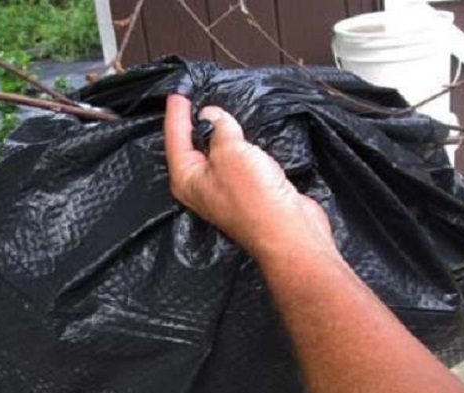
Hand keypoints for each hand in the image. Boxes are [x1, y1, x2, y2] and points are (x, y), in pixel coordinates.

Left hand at [164, 95, 336, 263]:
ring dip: (218, 131)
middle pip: (192, 146)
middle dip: (192, 121)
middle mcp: (201, 186)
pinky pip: (236, 159)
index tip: (177, 91)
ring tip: (216, 107)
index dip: (176, 113)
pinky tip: (242, 131)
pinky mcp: (247, 190)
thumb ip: (219, 129)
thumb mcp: (231, 152)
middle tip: (192, 95)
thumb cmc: (254, 195)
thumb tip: (210, 114)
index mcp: (186, 179)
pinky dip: (238, 143)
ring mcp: (224, 189)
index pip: (175, 138)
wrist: (288, 231)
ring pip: (216, 152)